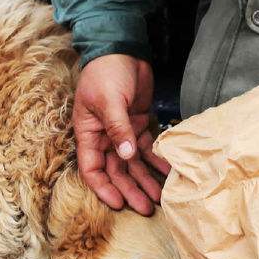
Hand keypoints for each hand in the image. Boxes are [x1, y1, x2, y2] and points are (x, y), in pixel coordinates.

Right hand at [73, 54, 168, 214]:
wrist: (122, 50)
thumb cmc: (106, 73)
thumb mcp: (108, 100)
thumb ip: (118, 128)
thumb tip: (126, 155)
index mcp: (89, 134)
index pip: (92, 169)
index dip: (104, 188)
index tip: (118, 204)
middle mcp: (104, 138)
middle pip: (116, 172)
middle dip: (131, 190)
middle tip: (146, 208)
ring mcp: (123, 133)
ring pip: (134, 164)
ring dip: (146, 180)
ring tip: (161, 198)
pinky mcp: (140, 125)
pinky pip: (148, 149)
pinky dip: (158, 161)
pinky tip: (169, 173)